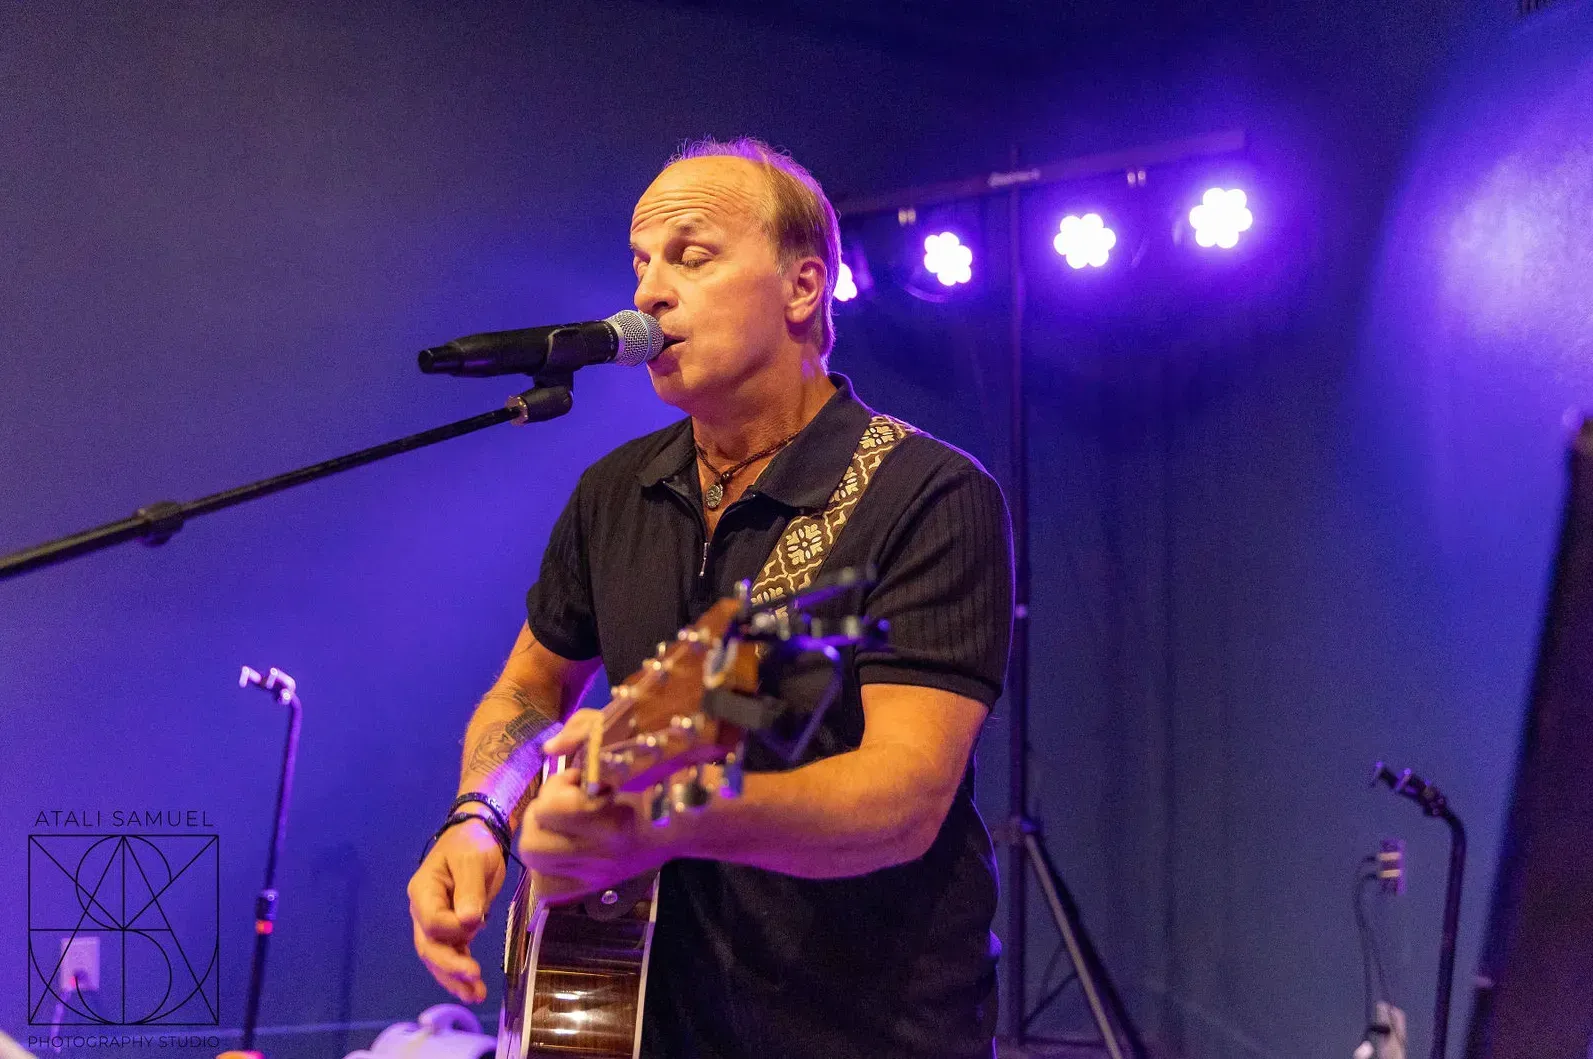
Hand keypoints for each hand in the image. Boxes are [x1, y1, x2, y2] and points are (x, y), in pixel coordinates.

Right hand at [407, 817, 505, 1003]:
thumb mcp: (472, 860)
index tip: (475, 922)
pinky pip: (453, 954)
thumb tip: (469, 922)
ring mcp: (436, 922)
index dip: (451, 928)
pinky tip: (474, 990)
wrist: (477, 837)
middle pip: (430, 946)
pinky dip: (461, 972)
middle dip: (450, 965)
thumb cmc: (471, 844)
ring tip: (476, 995)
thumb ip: (469, 890)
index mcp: (424, 891)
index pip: (431, 921)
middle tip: (473, 977)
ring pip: (439, 956)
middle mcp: (424, 910)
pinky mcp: (452, 929)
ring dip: (455, 977)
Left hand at [521, 709, 674, 894]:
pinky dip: (547, 866)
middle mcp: (602, 853)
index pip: (552, 809)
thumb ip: (587, 731)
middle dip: (542, 813)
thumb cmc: (662, 776)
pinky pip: (548, 887)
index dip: (558, 786)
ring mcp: (598, 874)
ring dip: (541, 835)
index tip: (580, 778)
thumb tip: (550, 746)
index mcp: (613, 819)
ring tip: (562, 821)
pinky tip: (563, 846)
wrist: (691, 821)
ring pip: (535, 862)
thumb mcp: (631, 746)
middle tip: (565, 799)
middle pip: (533, 842)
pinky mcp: (596, 885)